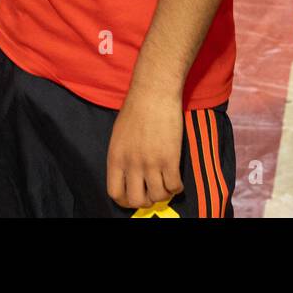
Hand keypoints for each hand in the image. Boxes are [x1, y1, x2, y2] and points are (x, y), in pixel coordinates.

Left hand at [106, 89, 183, 210]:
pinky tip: (177, 179)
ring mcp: (151, 163)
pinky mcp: (170, 159)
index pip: (115, 193)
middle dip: (146, 200)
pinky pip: (174, 186)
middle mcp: (131, 164)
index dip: (125, 200)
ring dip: (163, 194)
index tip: (134, 196)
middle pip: (136, 200)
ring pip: (158, 196)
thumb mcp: (119, 135)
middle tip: (152, 192)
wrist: (154, 92)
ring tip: (166, 184)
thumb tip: (129, 174)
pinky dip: (177, 187)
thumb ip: (122, 155)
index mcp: (115, 157)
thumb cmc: (136, 108)